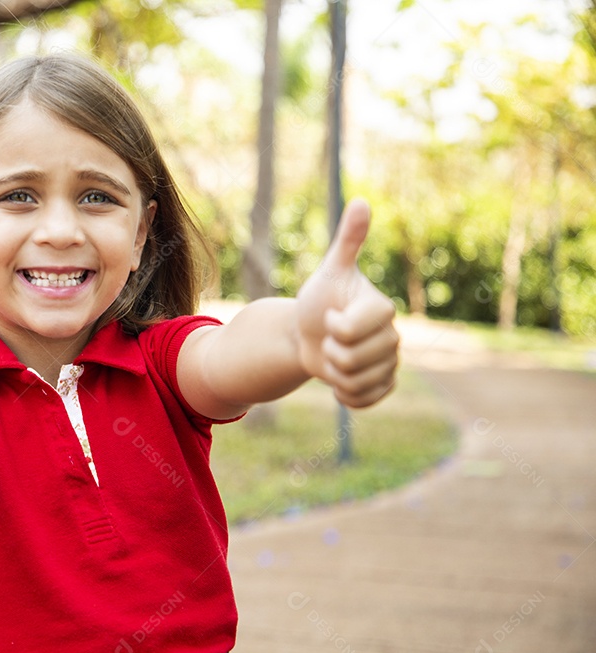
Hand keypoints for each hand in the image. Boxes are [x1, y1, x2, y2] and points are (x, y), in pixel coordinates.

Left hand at [295, 199, 398, 407]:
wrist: (310, 334)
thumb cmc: (319, 300)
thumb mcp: (330, 270)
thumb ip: (347, 241)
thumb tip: (361, 201)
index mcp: (382, 309)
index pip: (348, 331)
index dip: (330, 327)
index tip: (328, 316)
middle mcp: (393, 336)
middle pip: (349, 360)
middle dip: (328, 352)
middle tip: (329, 338)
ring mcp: (390, 363)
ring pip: (354, 383)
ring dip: (333, 374)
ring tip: (333, 356)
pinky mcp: (384, 385)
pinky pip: (363, 400)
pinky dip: (345, 395)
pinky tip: (339, 380)